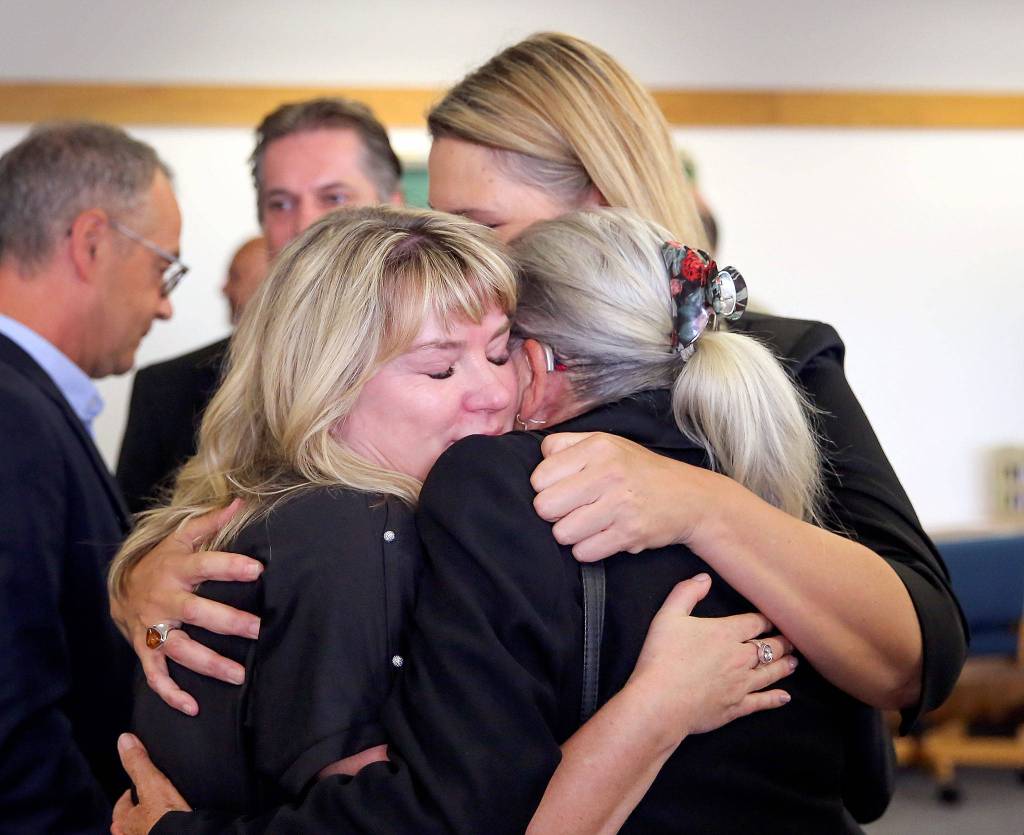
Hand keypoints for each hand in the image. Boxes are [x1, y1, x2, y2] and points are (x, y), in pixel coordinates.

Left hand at [111, 734, 189, 834]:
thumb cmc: (165, 819)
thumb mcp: (152, 784)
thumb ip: (138, 763)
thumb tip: (124, 740)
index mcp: (126, 822)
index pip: (121, 807)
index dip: (127, 796)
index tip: (133, 788)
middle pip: (131, 821)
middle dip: (137, 811)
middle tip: (146, 801)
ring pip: (143, 830)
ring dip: (148, 822)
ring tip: (159, 814)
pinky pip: (160, 832)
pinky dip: (164, 828)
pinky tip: (173, 824)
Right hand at [115, 500, 262, 714]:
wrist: (118, 588)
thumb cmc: (161, 561)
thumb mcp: (179, 537)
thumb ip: (210, 521)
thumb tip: (241, 501)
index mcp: (176, 569)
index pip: (205, 565)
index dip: (229, 567)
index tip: (257, 570)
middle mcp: (164, 600)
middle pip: (196, 612)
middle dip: (227, 622)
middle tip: (258, 629)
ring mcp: (153, 628)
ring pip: (181, 649)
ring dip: (209, 664)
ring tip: (239, 675)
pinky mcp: (145, 651)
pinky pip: (156, 676)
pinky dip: (171, 693)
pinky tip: (193, 707)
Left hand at [532, 432, 730, 560]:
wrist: (690, 497)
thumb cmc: (639, 471)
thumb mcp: (608, 444)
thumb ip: (569, 445)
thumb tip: (538, 458)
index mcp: (597, 447)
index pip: (539, 476)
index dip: (545, 488)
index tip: (562, 490)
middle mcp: (608, 472)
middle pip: (544, 506)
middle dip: (553, 514)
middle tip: (572, 510)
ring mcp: (620, 504)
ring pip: (562, 533)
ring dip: (571, 534)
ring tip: (590, 523)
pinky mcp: (629, 533)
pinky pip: (584, 552)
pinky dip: (588, 549)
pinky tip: (602, 536)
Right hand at [625, 574, 794, 744]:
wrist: (661, 702)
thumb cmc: (662, 657)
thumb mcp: (668, 616)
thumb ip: (686, 593)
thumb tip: (704, 578)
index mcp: (725, 633)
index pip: (755, 623)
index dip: (766, 620)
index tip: (773, 619)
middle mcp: (740, 657)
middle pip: (769, 647)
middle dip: (782, 642)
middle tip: (791, 641)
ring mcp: (740, 684)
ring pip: (770, 673)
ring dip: (784, 666)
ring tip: (794, 662)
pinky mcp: (736, 707)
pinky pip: (762, 702)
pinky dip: (775, 698)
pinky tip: (785, 697)